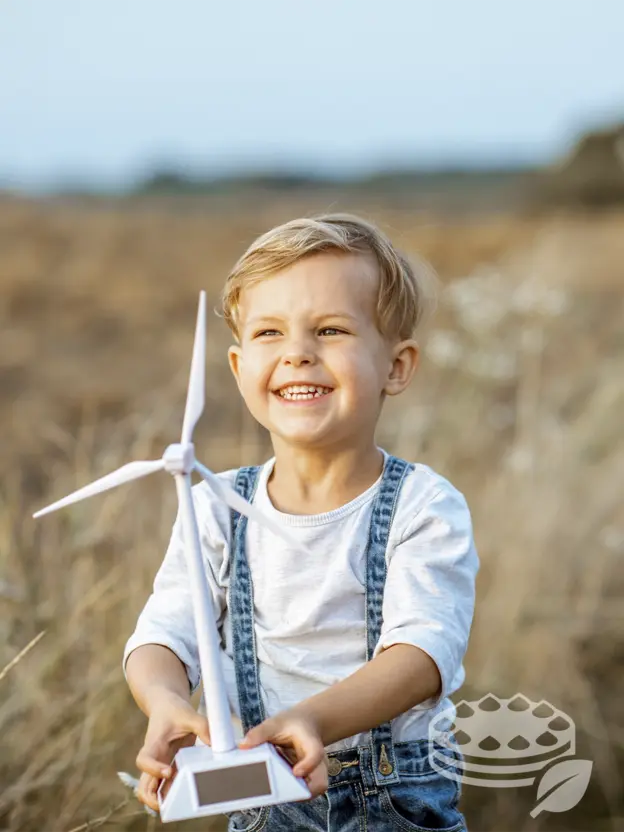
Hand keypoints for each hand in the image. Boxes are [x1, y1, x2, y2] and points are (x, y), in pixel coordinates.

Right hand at [135, 689, 210, 811]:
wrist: (165, 706)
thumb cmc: (174, 711)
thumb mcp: (189, 714)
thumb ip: (203, 726)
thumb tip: (215, 744)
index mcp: (154, 744)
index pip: (144, 760)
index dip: (153, 769)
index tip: (168, 772)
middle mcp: (153, 759)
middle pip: (143, 785)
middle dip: (152, 799)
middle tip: (168, 804)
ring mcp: (158, 766)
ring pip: (151, 790)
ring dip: (161, 800)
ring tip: (179, 804)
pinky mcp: (166, 768)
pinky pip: (164, 786)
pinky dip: (171, 794)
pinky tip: (186, 795)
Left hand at [239, 710, 327, 797]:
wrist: (305, 725)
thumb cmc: (291, 724)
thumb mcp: (276, 723)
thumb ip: (261, 733)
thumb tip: (243, 745)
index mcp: (312, 744)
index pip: (315, 755)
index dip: (308, 765)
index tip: (295, 772)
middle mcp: (317, 762)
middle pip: (318, 783)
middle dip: (300, 791)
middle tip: (276, 790)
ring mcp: (314, 774)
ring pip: (310, 792)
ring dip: (291, 794)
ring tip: (268, 789)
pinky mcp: (306, 782)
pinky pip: (300, 793)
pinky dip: (287, 793)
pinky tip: (270, 787)